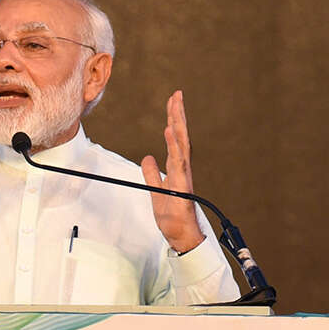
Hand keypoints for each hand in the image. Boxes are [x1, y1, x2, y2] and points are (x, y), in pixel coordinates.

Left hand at [141, 90, 203, 253]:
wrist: (180, 234)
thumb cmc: (172, 216)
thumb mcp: (156, 190)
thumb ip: (151, 174)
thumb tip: (147, 158)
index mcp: (177, 168)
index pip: (175, 139)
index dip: (174, 120)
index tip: (173, 101)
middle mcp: (182, 169)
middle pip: (180, 136)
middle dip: (178, 115)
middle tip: (177, 94)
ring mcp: (183, 176)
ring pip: (180, 145)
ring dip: (178, 124)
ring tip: (175, 105)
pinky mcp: (181, 184)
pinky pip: (177, 161)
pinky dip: (173, 145)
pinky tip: (169, 131)